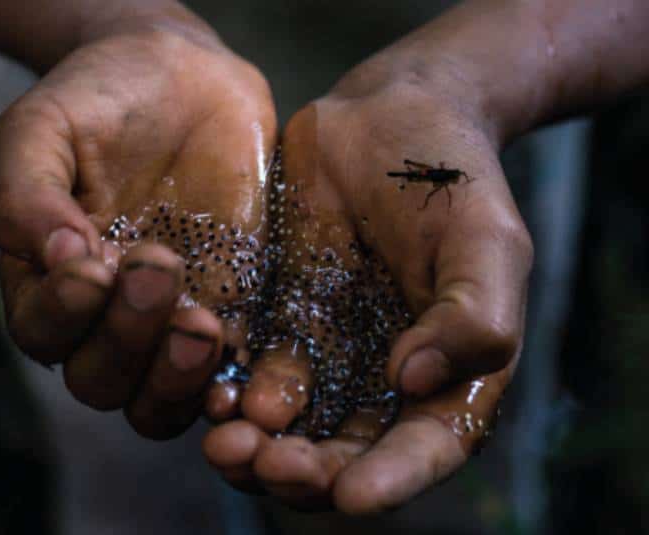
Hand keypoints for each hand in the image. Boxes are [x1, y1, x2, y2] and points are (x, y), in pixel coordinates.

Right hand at [0, 21, 276, 438]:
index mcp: (48, 281)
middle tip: (158, 271)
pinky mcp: (232, 314)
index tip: (96, 267)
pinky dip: (233, 384)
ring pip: (158, 398)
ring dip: (176, 378)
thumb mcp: (42, 129)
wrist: (186, 79)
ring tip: (202, 325)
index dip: (65, 314)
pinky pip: (227, 375)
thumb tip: (55, 256)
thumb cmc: (100, 100)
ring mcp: (170, 322)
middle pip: (99, 379)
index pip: (43, 331)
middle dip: (126, 340)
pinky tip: (245, 367)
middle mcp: (105, 317)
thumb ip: (28, 192)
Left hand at [203, 62, 532, 511]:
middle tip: (265, 463)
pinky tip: (207, 392)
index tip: (352, 496)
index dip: (392, 481)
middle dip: (305, 474)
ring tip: (225, 439)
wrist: (387, 113)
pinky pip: (246, 372)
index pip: (426, 447)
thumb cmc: (450, 174)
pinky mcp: (276, 320)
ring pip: (288, 427)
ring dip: (255, 447)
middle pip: (345, 454)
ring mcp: (326, 351)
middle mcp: (383, 377)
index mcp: (449, 371)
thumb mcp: (485, 237)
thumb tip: (411, 381)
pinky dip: (226, 392)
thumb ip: (474, 315)